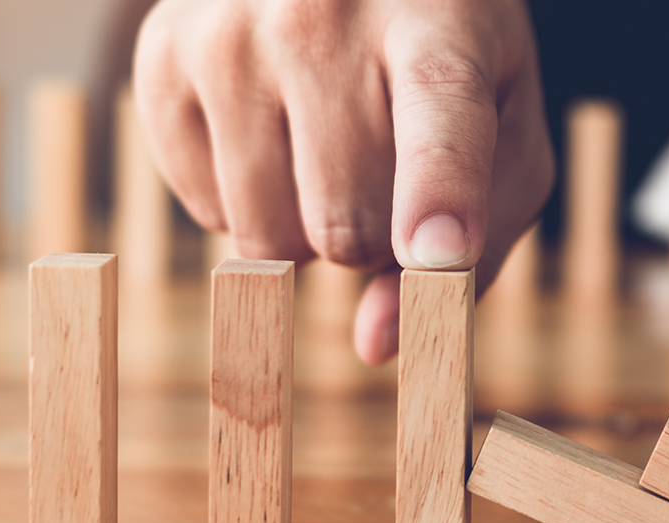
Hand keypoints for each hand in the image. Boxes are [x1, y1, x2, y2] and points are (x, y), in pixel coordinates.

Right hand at [134, 0, 554, 363]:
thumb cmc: (448, 56)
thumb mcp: (506, 130)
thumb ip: (479, 244)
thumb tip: (376, 344)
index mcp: (437, 27)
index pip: (439, 121)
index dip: (439, 195)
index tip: (440, 253)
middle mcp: (324, 14)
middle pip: (344, 221)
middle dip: (373, 243)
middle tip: (386, 185)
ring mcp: (231, 29)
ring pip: (264, 234)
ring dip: (307, 231)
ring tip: (331, 156)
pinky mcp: (162, 52)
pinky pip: (203, 210)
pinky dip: (246, 204)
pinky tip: (274, 138)